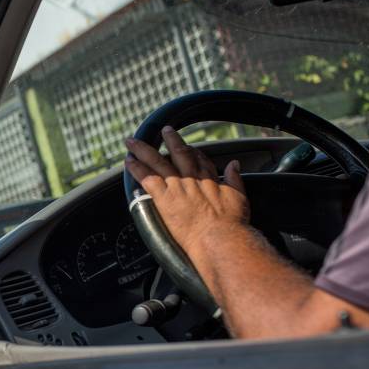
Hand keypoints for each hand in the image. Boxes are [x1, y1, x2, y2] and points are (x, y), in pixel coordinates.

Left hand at [124, 126, 248, 255]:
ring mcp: (176, 186)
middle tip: (164, 130)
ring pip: (157, 162)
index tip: (189, 147)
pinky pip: (147, 178)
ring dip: (144, 150)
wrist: (219, 238)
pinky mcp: (164, 198)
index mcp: (209, 178)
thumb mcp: (240, 196)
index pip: (200, 158)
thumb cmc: (232, 223)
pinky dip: (137, 169)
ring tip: (133, 141)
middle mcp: (191, 178)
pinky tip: (128, 161)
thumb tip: (235, 164)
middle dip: (171, 139)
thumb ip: (235, 178)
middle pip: (178, 153)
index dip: (193, 151)